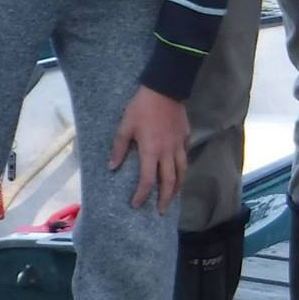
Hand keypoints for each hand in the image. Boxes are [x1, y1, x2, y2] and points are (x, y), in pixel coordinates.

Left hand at [110, 86, 190, 211]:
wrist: (165, 89)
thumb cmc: (141, 108)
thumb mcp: (125, 126)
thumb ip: (119, 148)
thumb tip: (112, 167)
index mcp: (151, 151)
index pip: (147, 180)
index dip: (142, 195)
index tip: (137, 204)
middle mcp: (167, 152)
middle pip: (170, 181)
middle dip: (165, 198)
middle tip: (162, 211)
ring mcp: (179, 144)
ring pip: (182, 171)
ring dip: (178, 186)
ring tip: (173, 195)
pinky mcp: (186, 136)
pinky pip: (185, 155)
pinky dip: (182, 166)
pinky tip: (179, 168)